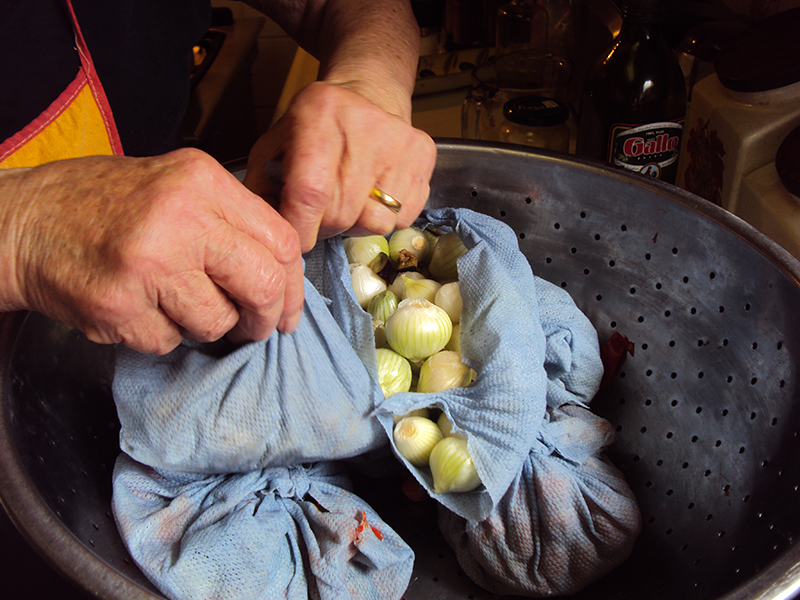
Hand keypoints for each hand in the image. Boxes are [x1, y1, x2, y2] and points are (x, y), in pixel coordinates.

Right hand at [0, 148, 303, 353]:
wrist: (24, 222)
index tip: (287, 311)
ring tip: (171, 303)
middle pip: (263, 285)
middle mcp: (180, 217)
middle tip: (253, 329)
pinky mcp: (119, 305)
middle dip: (265, 319)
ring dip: (204, 326)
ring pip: (217, 322)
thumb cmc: (107, 206)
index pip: (282, 242)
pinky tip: (137, 308)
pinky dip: (161, 335)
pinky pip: (170, 342)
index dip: (293, 286)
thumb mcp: (177, 188)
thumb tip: (284, 276)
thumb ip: (231, 223)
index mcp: (203, 181)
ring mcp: (148, 262)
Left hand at [243, 81, 436, 251]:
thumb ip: (262, 185)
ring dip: (356, 223)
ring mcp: (401, 143)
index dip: (302, 227)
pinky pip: (401, 218)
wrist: (369, 94)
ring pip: (376, 222)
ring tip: (349, 201)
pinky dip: (383, 217)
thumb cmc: (316, 126)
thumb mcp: (277, 143)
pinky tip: (373, 195)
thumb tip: (271, 231)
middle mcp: (366, 124)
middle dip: (325, 226)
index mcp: (320, 112)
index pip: (311, 192)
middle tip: (320, 214)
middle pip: (342, 212)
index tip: (297, 240)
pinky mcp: (424, 157)